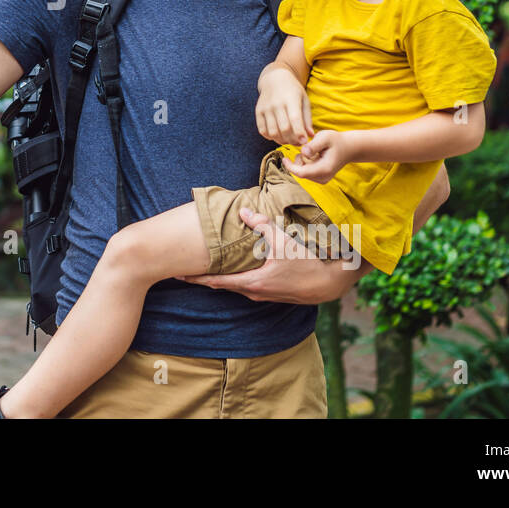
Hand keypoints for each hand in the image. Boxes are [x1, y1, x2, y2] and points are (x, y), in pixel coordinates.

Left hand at [175, 206, 364, 303]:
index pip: (216, 282)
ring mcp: (263, 296)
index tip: (179, 275)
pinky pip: (247, 288)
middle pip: (222, 287)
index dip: (196, 278)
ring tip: (204, 271)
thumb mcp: (282, 241)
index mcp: (252, 283)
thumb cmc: (306, 262)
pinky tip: (233, 273)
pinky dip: (235, 281)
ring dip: (220, 280)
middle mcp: (254, 293)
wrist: (329, 283)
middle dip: (203, 279)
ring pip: (235, 288)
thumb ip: (261, 225)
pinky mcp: (272, 295)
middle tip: (184, 272)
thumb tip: (243, 211)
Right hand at [255, 66, 313, 144]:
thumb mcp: (304, 100)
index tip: (305, 142)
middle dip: (292, 140)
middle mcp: (276, 104)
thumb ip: (307, 119)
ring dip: (282, 141)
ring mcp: (266, 108)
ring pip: (273, 132)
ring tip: (288, 140)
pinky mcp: (258, 112)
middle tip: (298, 143)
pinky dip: (270, 137)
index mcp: (291, 99)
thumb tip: (311, 135)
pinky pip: (262, 130)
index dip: (300, 133)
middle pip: (284, 128)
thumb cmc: (293, 91)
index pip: (295, 119)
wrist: (275, 79)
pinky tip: (278, 135)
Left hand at [280, 130, 348, 183]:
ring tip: (312, 151)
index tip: (284, 158)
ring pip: (303, 172)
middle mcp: (323, 177)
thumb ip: (314, 145)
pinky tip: (314, 156)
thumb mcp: (325, 137)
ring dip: (302, 162)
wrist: (348, 148)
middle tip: (308, 148)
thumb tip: (304, 152)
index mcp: (324, 169)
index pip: (301, 173)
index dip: (290, 166)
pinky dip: (305, 164)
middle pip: (300, 172)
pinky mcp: (320, 178)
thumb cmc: (336, 141)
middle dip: (298, 161)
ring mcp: (322, 179)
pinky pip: (306, 172)